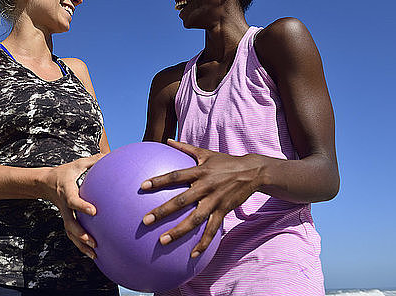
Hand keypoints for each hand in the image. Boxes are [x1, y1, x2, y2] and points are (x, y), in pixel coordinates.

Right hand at [41, 153, 104, 258]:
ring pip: (70, 232)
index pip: (73, 200)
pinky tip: (93, 253)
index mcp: (67, 190)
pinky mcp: (66, 219)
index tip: (94, 211)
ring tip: (94, 254)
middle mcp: (64, 205)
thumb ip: (93, 160)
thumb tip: (111, 154)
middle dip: (81, 234)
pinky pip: (72, 234)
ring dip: (81, 244)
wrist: (45, 183)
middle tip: (94, 242)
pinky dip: (80, 245)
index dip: (82, 206)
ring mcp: (64, 214)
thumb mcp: (77, 163)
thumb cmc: (65, 172)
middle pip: (70, 223)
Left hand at [141, 139, 263, 257]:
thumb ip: (185, 147)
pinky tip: (192, 255)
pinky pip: (212, 230)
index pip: (175, 176)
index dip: (159, 180)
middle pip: (181, 200)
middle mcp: (205, 186)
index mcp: (199, 171)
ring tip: (162, 241)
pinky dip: (203, 243)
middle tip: (145, 221)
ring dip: (178, 231)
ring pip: (195, 219)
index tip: (142, 186)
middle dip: (162, 211)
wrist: (252, 172)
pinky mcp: (224, 211)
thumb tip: (167, 140)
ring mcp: (215, 200)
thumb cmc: (225, 162)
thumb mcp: (205, 152)